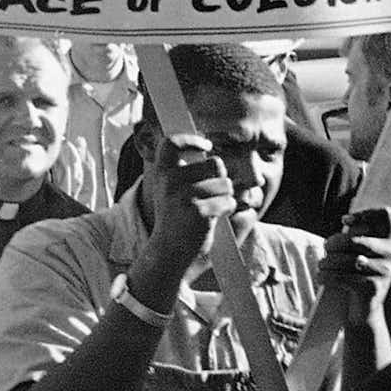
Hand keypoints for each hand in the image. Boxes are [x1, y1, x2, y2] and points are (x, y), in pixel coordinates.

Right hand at [140, 132, 235, 267]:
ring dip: (225, 196)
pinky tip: (213, 219)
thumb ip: (186, 171)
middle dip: (221, 177)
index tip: (206, 145)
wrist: (169, 250)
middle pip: (215, 163)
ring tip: (209, 208)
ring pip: (226, 184)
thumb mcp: (172, 190)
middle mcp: (170, 181)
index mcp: (162, 173)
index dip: (191, 140)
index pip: (171, 143)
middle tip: (211, 193)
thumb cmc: (176, 217)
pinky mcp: (199, 212)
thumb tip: (210, 152)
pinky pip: (229, 202)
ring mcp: (184, 196)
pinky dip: (226, 210)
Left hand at [319, 207, 390, 317]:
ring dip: (327, 262)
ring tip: (322, 265)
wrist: (364, 310)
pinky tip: (321, 277)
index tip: (345, 220)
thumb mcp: (360, 252)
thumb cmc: (357, 274)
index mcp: (390, 241)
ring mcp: (384, 272)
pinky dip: (326, 277)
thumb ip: (357, 236)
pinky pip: (341, 277)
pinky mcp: (372, 288)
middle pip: (354, 240)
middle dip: (333, 243)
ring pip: (346, 260)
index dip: (364, 213)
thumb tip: (346, 221)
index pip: (386, 216)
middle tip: (325, 248)